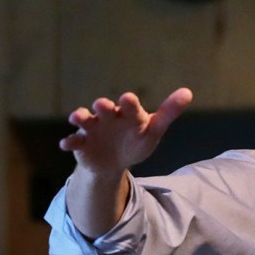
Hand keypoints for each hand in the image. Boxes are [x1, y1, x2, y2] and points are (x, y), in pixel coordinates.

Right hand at [60, 87, 192, 175]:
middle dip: (103, 107)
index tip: (128, 98)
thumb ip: (169, 112)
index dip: (129, 103)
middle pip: (105, 109)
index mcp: (128, 113)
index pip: (130, 106)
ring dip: (81, 117)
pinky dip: (69, 141)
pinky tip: (66, 144)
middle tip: (103, 105)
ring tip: (79, 117)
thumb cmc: (136, 141)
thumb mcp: (153, 130)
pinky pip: (73, 141)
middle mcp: (108, 116)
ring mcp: (92, 128)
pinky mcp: (80, 143)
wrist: (114, 162)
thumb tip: (188, 92)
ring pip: (85, 119)